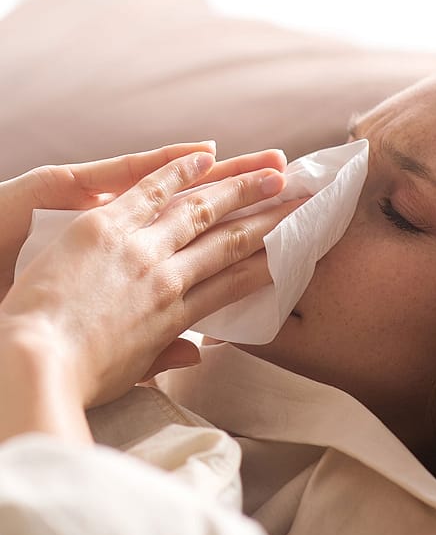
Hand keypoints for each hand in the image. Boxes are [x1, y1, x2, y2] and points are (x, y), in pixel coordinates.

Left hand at [0, 147, 297, 408]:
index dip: (267, 260)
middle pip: (230, 241)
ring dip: (242, 188)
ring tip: (276, 171)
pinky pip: (152, 189)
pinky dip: (180, 170)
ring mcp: (141, 250)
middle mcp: (168, 279)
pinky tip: (208, 155)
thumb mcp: (126, 376)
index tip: (292, 245)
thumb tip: (197, 354)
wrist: (34, 364)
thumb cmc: (73, 379)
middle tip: (301, 198)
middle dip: (270, 218)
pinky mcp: (108, 227)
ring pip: (202, 210)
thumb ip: (163, 358)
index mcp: (172, 318)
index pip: (233, 282)